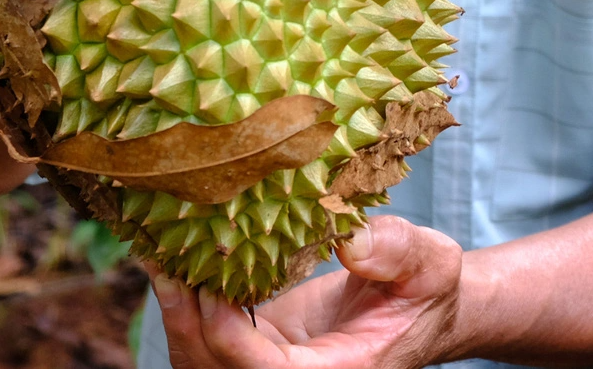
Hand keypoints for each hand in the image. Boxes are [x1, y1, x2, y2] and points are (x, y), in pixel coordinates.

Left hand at [155, 217, 469, 368]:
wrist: (422, 307)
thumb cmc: (427, 290)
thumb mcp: (429, 263)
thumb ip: (395, 252)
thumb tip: (347, 236)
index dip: (231, 337)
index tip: (213, 285)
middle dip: (187, 325)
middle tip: (166, 262)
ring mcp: (272, 365)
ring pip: (204, 363)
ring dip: (178, 315)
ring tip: (162, 256)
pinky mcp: (258, 345)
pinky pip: (209, 341)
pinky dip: (188, 307)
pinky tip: (177, 259)